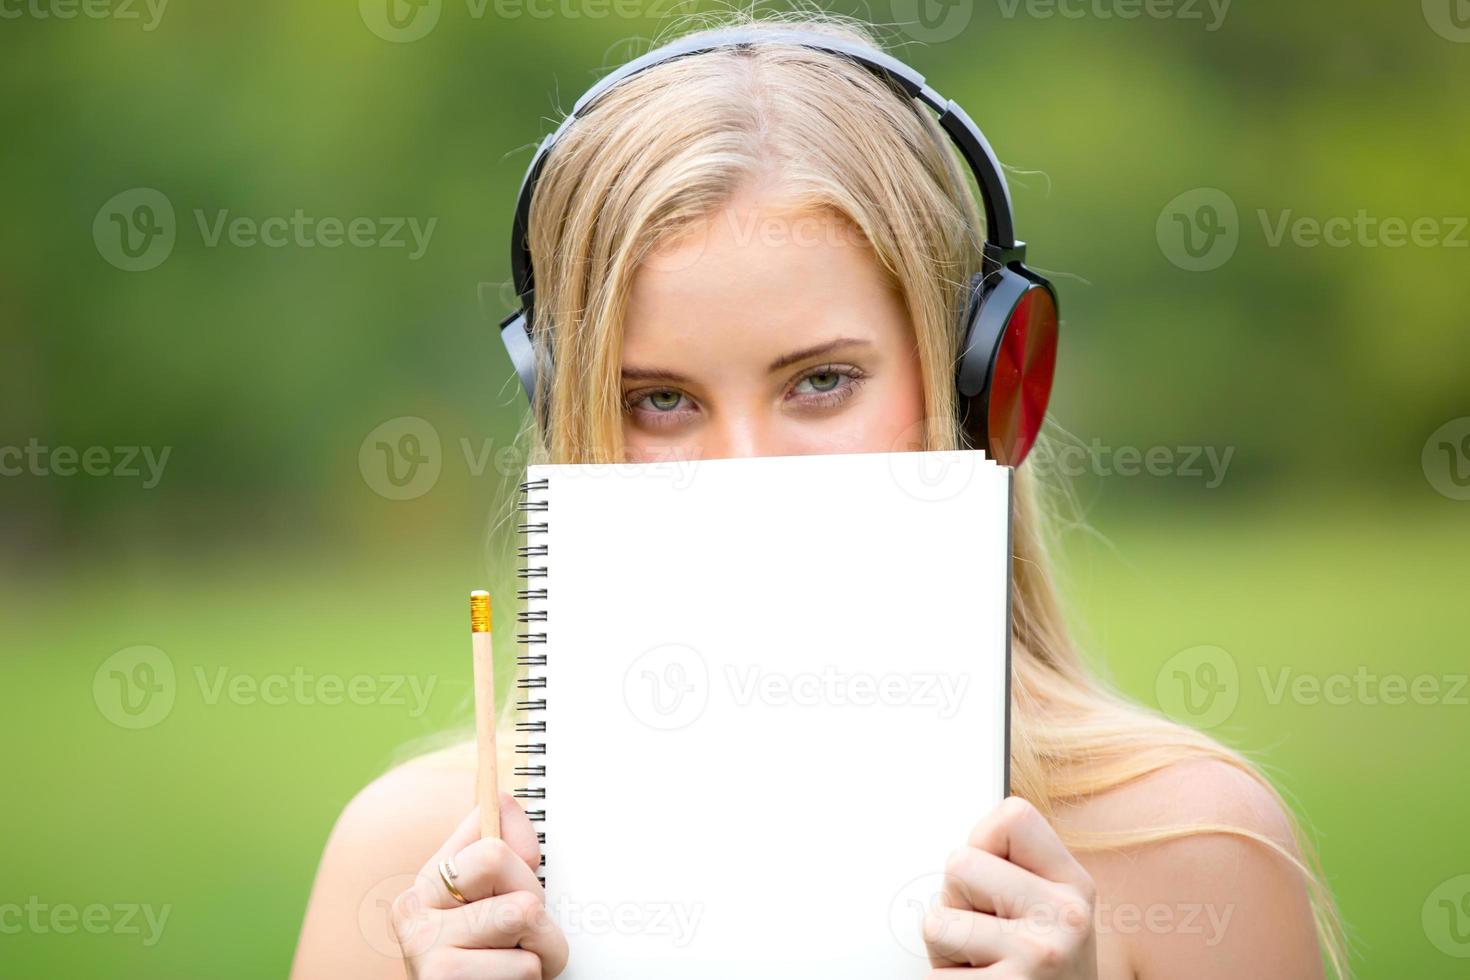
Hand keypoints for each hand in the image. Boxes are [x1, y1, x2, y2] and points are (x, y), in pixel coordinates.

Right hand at [391, 793, 567, 978]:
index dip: (523, 846)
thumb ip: (502, 850)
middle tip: (526, 935)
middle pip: (500, 859)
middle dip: (535, 900)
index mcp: (427, 883)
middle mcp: (412, 910)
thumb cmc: (494, 967)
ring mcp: (422, 948)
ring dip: (542, 947)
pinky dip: (531, 979)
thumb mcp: (498, 904)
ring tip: (519, 966)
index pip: (484, 826)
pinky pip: (524, 963)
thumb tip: (509, 799)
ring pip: (523, 911)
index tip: (531, 858)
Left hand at [924, 796, 1097, 978]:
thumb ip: (1014, 870)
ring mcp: (1038, 958)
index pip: (1011, 815)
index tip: (995, 884)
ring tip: (983, 969)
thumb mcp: (1049, 914)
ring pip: (936, 920)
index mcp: (1074, 886)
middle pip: (959, 864)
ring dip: (946, 952)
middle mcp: (1065, 917)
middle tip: (988, 940)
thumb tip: (958, 826)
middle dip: (958, 903)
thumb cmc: (1040, 976)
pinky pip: (934, 977)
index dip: (983, 845)